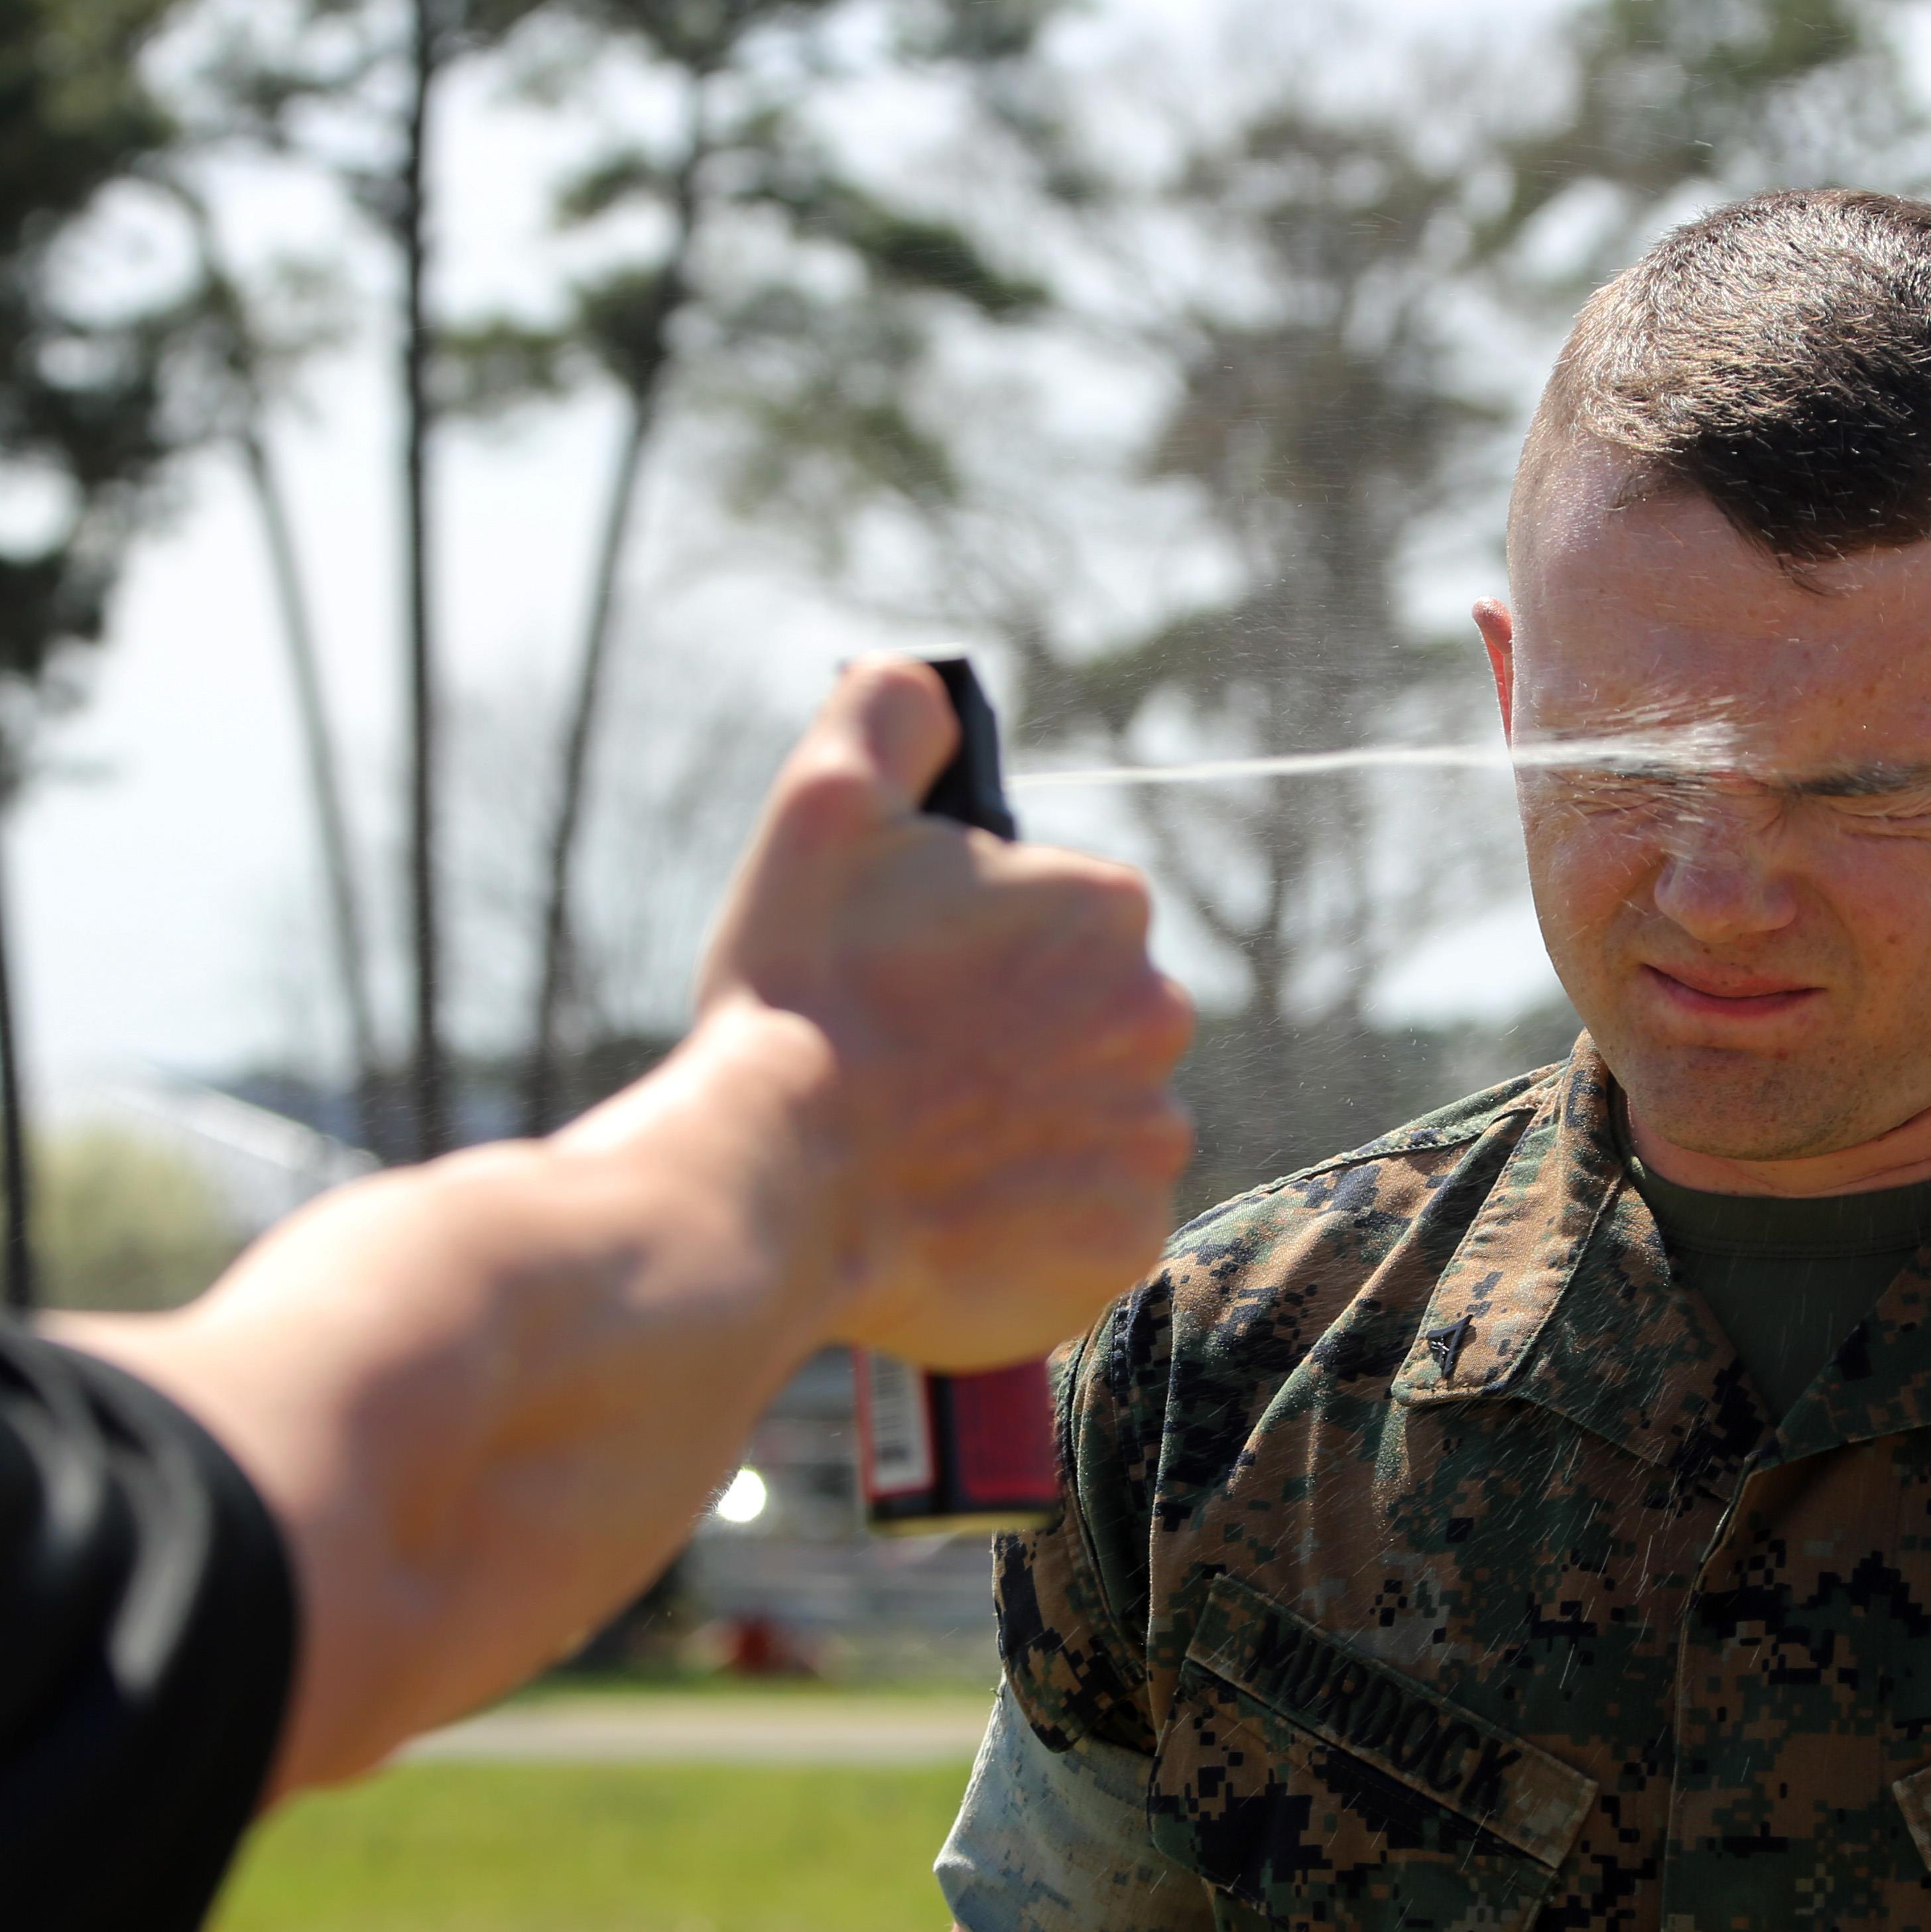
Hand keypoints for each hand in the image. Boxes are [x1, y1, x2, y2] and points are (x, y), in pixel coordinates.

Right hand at [699, 656, 1194, 1370]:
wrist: (772, 1176)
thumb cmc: (798, 991)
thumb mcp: (822, 806)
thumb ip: (891, 714)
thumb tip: (937, 689)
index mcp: (1108, 908)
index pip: (1063, 926)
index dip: (976, 957)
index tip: (914, 989)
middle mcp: (1158, 1017)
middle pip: (1086, 1026)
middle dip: (1013, 1044)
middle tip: (913, 1071)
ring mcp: (1148, 1140)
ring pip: (1092, 1125)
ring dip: (1027, 1135)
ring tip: (925, 1148)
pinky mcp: (1123, 1242)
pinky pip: (1089, 1225)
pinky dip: (1034, 1227)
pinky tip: (953, 1216)